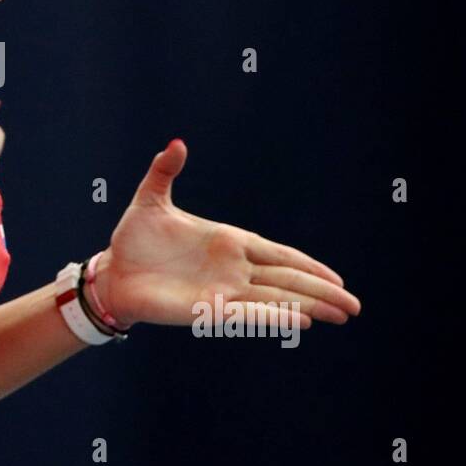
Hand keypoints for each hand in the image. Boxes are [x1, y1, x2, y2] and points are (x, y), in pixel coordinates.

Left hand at [91, 139, 360, 329]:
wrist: (110, 272)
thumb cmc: (132, 240)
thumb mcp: (150, 200)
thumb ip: (165, 172)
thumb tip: (176, 143)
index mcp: (227, 242)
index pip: (277, 254)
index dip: (307, 265)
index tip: (336, 277)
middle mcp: (231, 269)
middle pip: (287, 279)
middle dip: (321, 291)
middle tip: (354, 305)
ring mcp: (222, 291)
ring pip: (276, 299)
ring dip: (308, 306)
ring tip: (341, 315)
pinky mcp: (206, 309)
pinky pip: (248, 314)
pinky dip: (274, 316)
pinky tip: (301, 321)